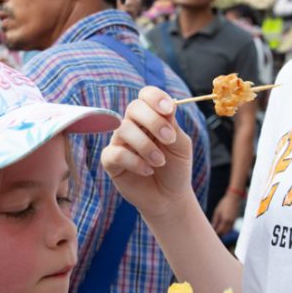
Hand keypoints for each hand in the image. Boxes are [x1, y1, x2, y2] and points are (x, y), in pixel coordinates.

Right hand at [101, 87, 196, 220]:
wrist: (169, 197)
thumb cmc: (175, 168)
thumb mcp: (181, 145)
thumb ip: (172, 125)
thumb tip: (166, 107)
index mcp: (151, 117)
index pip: (146, 95)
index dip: (155, 97)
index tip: (169, 110)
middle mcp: (133, 125)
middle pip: (134, 107)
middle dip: (153, 120)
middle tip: (169, 139)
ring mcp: (120, 142)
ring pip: (124, 129)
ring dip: (146, 146)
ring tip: (160, 162)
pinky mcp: (110, 161)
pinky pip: (116, 153)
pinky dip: (135, 162)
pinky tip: (147, 170)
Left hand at [209, 194, 239, 235]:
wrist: (234, 198)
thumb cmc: (224, 203)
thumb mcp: (217, 211)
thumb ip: (215, 220)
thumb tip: (213, 227)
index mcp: (225, 220)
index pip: (220, 230)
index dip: (216, 233)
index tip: (211, 234)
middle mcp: (231, 222)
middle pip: (225, 232)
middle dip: (220, 234)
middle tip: (213, 234)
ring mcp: (234, 221)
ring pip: (228, 230)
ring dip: (224, 232)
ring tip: (217, 231)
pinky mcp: (235, 219)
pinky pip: (231, 227)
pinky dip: (227, 229)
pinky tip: (222, 227)